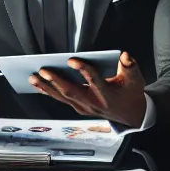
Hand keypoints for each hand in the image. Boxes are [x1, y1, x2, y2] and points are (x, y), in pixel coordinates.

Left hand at [30, 52, 146, 128]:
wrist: (130, 115)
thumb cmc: (130, 93)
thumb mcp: (136, 80)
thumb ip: (130, 67)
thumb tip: (124, 55)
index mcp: (108, 95)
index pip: (94, 81)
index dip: (83, 71)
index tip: (72, 60)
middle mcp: (93, 103)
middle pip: (72, 92)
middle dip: (56, 81)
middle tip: (43, 70)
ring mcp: (84, 108)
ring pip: (62, 97)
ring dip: (46, 87)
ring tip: (33, 77)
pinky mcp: (78, 108)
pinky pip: (61, 99)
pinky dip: (48, 92)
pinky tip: (37, 85)